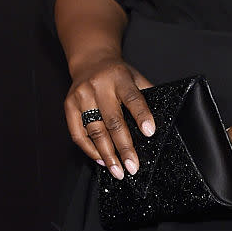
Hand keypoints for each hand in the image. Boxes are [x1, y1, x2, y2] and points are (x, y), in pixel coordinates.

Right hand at [64, 51, 154, 179]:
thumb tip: (162, 119)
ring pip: (95, 130)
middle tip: (133, 166)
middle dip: (124, 147)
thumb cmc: (117, 73)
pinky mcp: (69, 106)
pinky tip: (101, 159)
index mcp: (120, 78)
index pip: (133, 98)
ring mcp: (82, 96)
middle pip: (113, 121)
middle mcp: (99, 86)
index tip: (150, 132)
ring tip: (117, 170)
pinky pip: (78, 133)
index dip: (142, 116)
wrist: (90, 60)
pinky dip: (90, 149)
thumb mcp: (135, 76)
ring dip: (107, 154)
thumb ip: (146, 94)